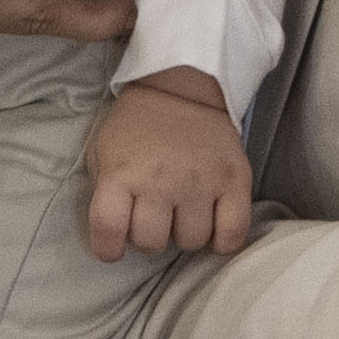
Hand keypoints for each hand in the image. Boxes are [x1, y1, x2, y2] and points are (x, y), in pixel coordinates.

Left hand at [85, 68, 254, 262]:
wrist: (181, 88)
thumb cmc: (137, 127)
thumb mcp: (103, 151)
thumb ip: (105, 192)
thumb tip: (114, 234)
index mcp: (122, 173)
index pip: (108, 230)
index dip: (107, 249)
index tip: (113, 248)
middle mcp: (161, 181)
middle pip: (151, 242)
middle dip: (148, 236)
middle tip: (154, 217)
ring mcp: (200, 182)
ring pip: (190, 241)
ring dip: (183, 234)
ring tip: (182, 214)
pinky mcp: (234, 181)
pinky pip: (231, 235)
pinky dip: (221, 242)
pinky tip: (211, 228)